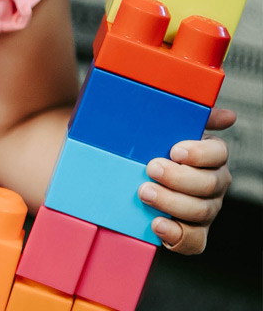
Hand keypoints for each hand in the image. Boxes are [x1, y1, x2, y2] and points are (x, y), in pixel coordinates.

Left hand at [138, 107, 235, 254]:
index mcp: (210, 157)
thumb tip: (227, 116)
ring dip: (172, 202)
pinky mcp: (192, 232)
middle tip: (151, 168)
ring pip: (202, 211)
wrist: (130, 178)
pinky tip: (157, 224)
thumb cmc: (151, 148)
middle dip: (179, 177)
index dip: (199, 153)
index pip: (219, 153)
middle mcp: (213, 184)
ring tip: (145, 192)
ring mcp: (205, 210)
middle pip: (210, 184)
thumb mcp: (165, 127)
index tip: (174, 150)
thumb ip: (192, 116)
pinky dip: (176, 235)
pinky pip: (194, 241)